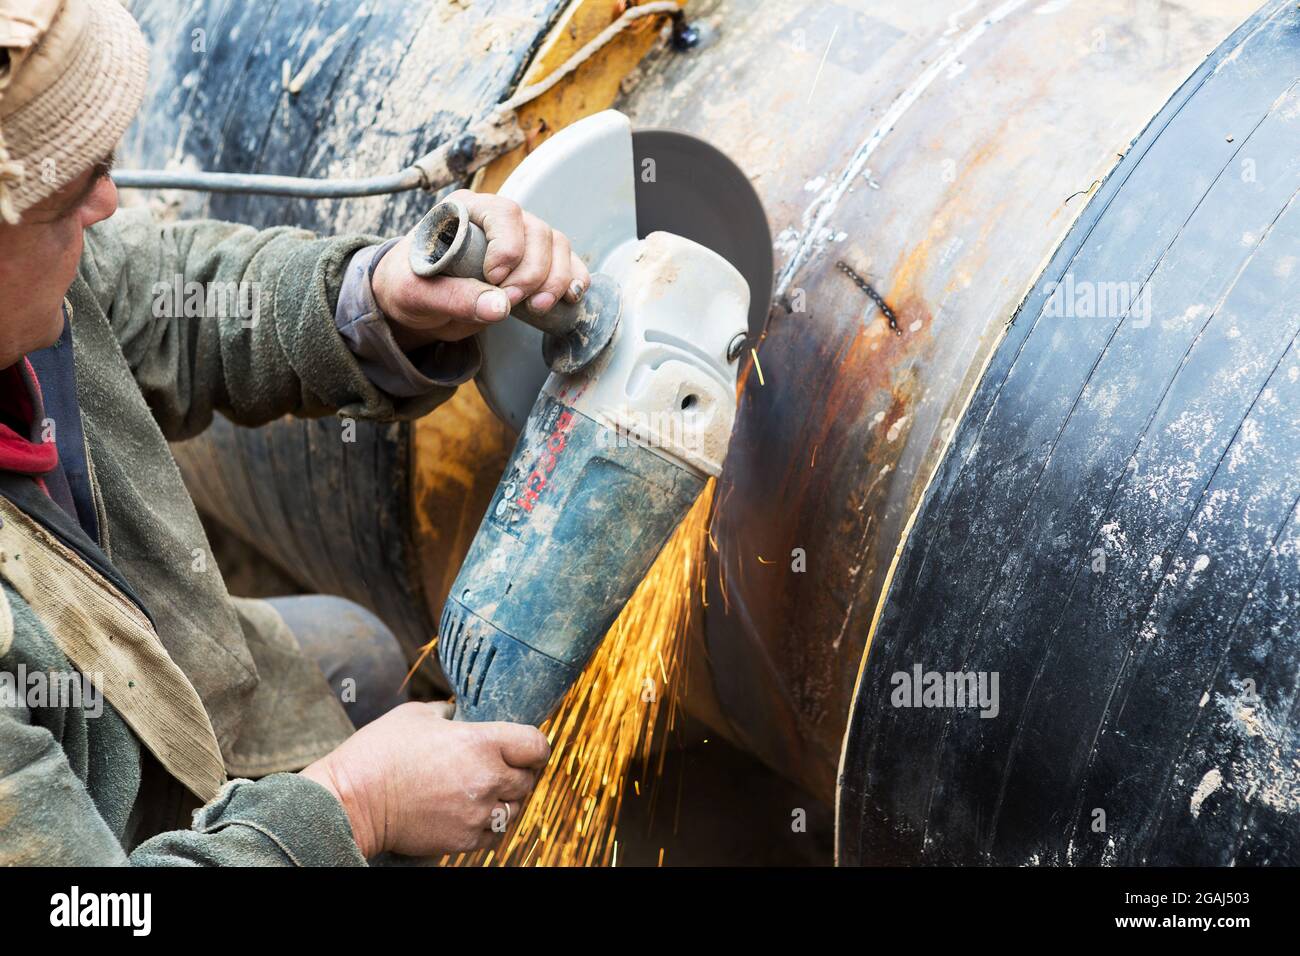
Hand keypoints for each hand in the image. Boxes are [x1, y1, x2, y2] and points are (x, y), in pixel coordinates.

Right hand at [300, 700, 549, 857]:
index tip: (527, 748)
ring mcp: (477, 812)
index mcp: (482, 742)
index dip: (535, 746)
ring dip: (506, 800)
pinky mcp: (464, 839)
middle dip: (518, 773)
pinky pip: (496, 835)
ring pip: (515, 809)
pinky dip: (490, 825)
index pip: (536, 745)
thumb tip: (458, 713)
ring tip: (484, 792)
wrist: (353, 801)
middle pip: (528, 779)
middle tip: (501, 768)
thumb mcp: (416, 715)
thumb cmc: (380, 751)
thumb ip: (447, 712)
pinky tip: (473, 813)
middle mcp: (487, 778)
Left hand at [371, 189, 591, 348]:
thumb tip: (500, 308)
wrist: (415, 302)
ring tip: (536, 308)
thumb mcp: (418, 293)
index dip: (509, 246)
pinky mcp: (533, 263)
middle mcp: (498, 219)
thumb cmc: (409, 285)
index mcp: (466, 210)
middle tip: (511, 303)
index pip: (504, 213)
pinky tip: (571, 297)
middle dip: (531, 273)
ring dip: (554, 280)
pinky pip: (566, 263)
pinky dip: (573, 279)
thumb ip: (454, 298)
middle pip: (537, 232)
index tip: (494, 278)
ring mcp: (520, 239)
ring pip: (557, 247)